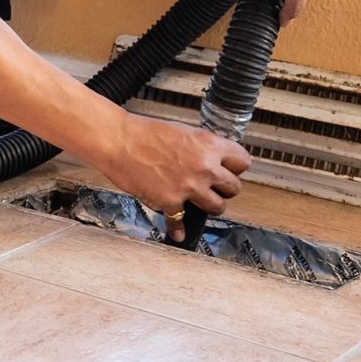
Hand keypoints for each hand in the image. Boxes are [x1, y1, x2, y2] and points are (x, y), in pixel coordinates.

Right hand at [95, 110, 250, 244]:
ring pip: (218, 207)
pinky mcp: (172, 202)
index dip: (235, 166)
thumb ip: (199, 146)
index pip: (242, 160)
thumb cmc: (142, 132)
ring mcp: (189, 186)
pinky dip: (178, 229)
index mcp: (208, 144)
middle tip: (214, 186)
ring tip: (198, 201)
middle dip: (224, 188)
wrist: (117, 140)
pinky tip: (178, 231)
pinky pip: (181, 223)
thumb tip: (209, 157)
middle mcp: (204, 166)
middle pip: (234, 187)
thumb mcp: (180, 130)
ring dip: (209, 205)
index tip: (230, 169)